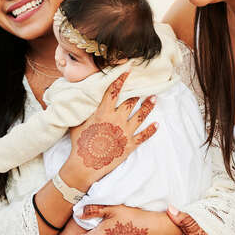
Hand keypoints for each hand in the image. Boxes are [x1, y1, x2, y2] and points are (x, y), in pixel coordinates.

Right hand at [61, 72, 156, 190]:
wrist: (85, 165)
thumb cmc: (79, 144)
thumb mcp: (78, 123)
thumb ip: (84, 111)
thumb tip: (83, 101)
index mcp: (104, 112)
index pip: (114, 91)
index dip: (121, 79)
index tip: (128, 70)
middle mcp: (117, 120)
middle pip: (130, 102)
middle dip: (137, 92)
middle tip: (143, 85)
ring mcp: (125, 132)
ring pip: (141, 115)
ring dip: (148, 106)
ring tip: (154, 97)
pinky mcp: (130, 145)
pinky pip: (144, 136)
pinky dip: (151, 130)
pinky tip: (157, 124)